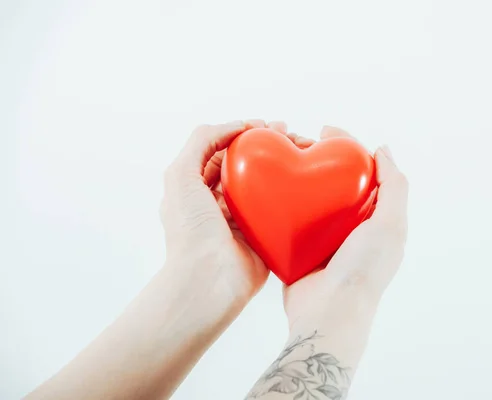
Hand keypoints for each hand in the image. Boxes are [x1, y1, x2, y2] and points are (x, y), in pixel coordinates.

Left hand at [161, 120, 310, 303]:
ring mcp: (245, 220)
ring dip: (284, 165)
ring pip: (267, 184)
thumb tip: (236, 127)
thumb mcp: (180, 175)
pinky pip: (282, 210)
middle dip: (267, 147)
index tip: (265, 127)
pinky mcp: (266, 236)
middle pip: (247, 166)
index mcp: (197, 189)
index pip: (221, 152)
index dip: (241, 135)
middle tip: (289, 135)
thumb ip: (201, 141)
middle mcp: (220, 203)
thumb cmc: (191, 230)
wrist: (209, 280)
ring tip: (303, 149)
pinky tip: (306, 178)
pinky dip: (294, 193)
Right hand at [282, 126, 408, 329]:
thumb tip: (383, 150)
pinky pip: (288, 217)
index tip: (327, 132)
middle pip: (332, 179)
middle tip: (297, 140)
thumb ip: (395, 187)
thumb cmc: (363, 270)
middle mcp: (348, 225)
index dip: (346, 147)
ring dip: (296, 174)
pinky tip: (268, 184)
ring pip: (308, 195)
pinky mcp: (297, 247)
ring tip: (281, 155)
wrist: (328, 313)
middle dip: (316, 156)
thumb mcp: (390, 225)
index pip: (361, 172)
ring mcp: (321, 236)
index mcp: (373, 218)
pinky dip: (280, 199)